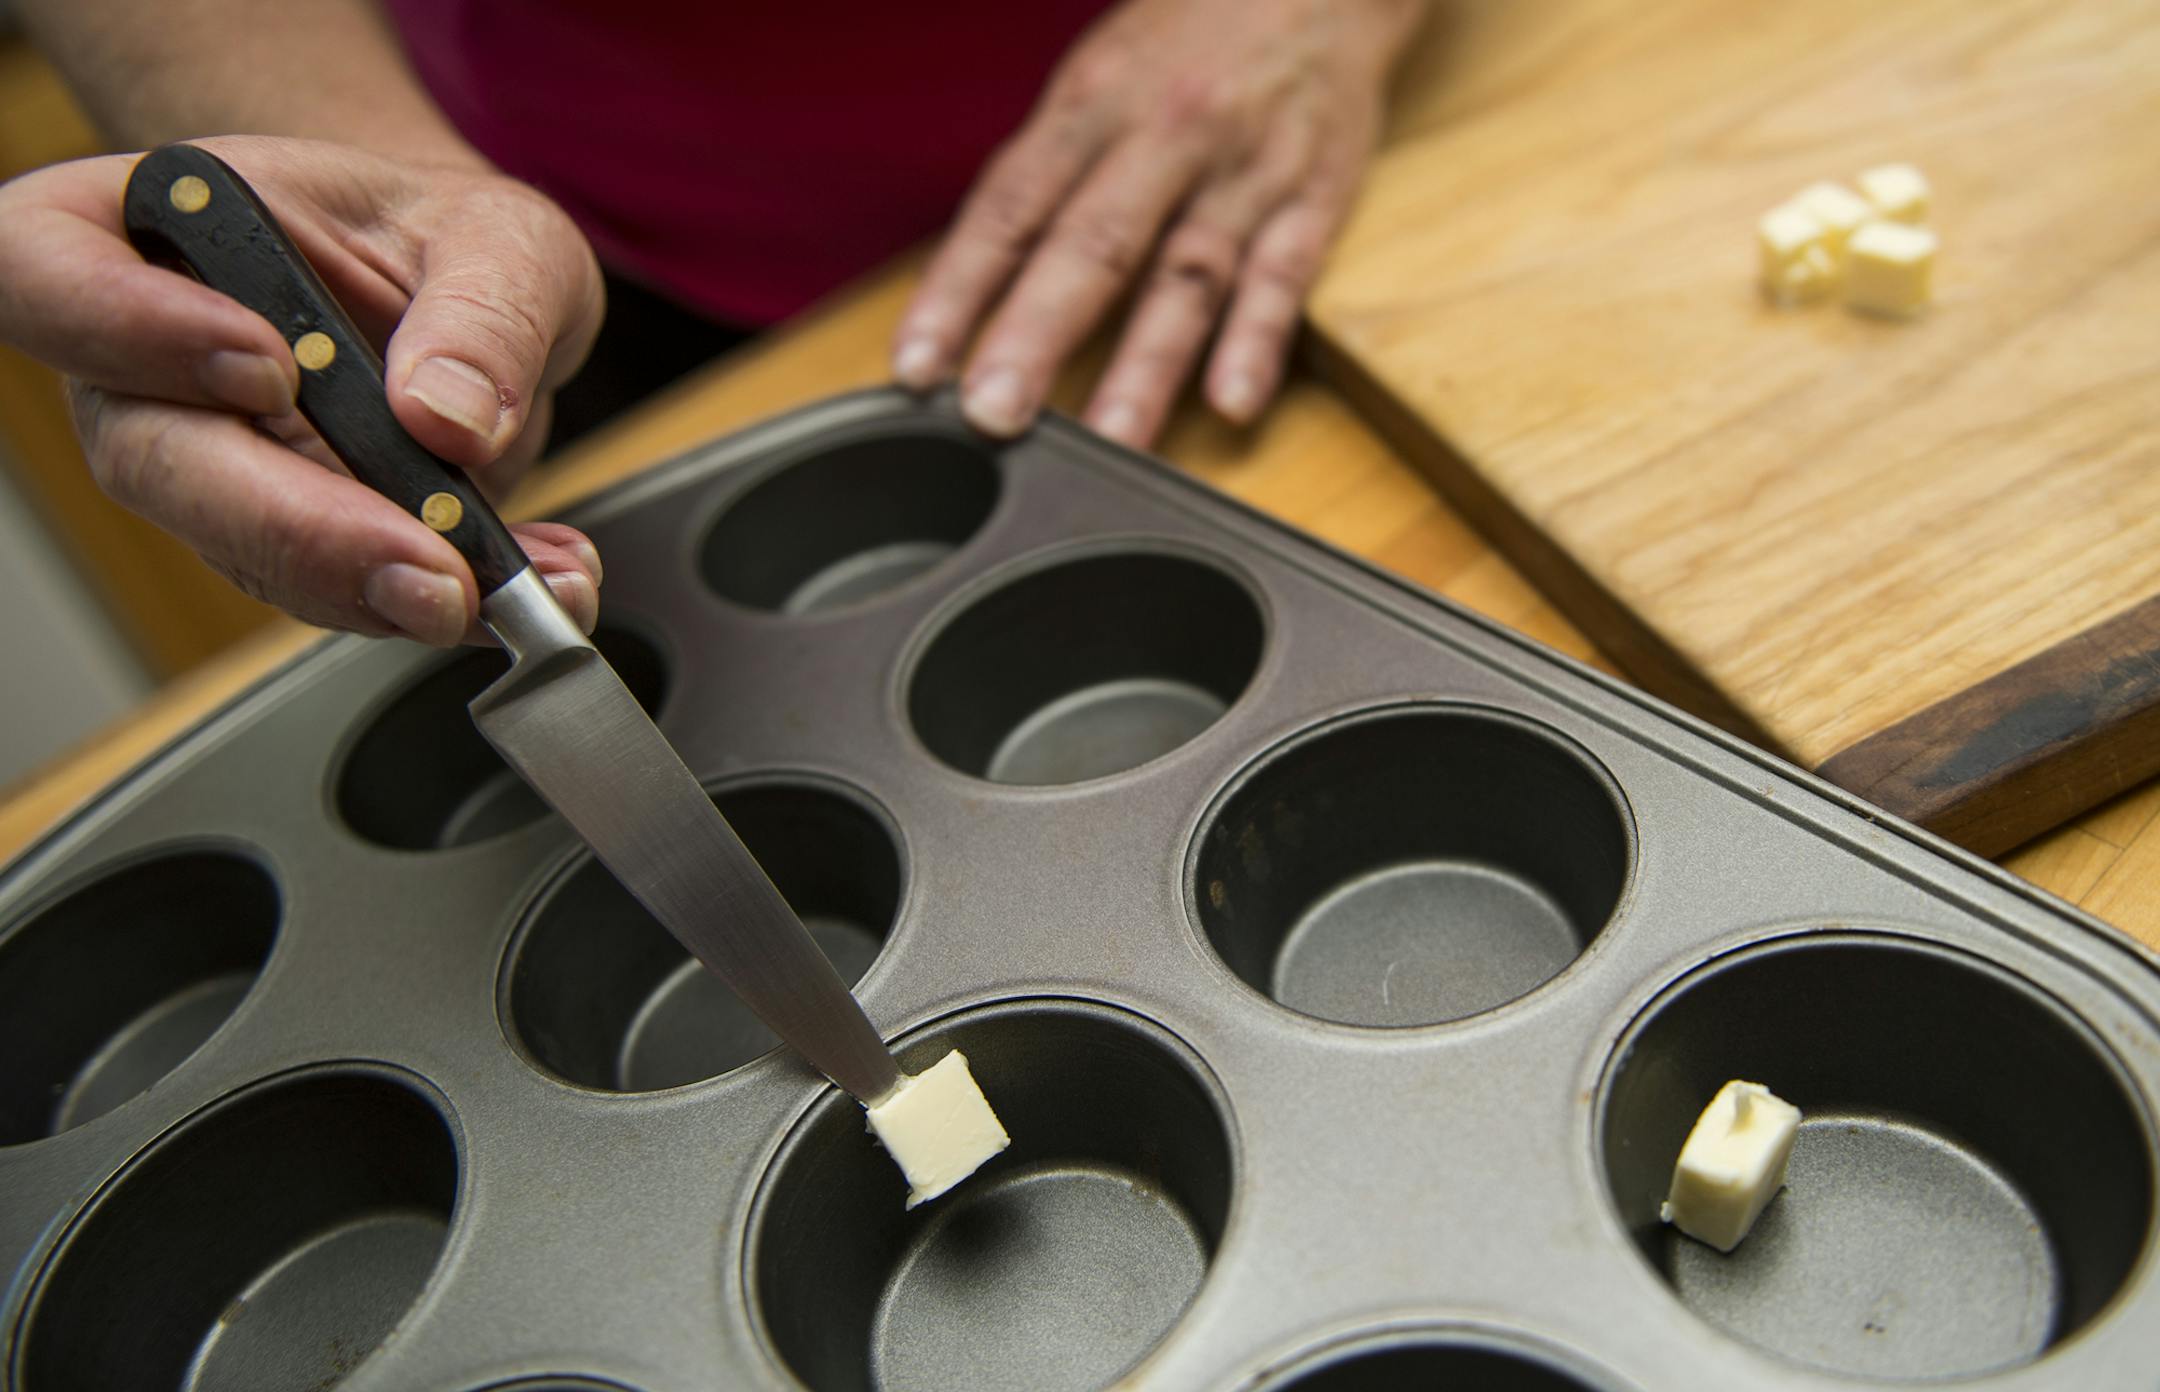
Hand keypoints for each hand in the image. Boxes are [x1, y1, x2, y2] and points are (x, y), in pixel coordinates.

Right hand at [0, 135, 605, 644]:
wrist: (477, 302)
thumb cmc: (451, 242)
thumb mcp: (505, 238)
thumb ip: (486, 308)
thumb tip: (449, 419)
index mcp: (154, 226)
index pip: (50, 266)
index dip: (129, 327)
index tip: (270, 369)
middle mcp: (150, 361)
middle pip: (155, 459)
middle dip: (297, 528)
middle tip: (427, 569)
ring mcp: (211, 465)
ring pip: (245, 552)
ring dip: (378, 587)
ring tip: (500, 586)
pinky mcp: (286, 542)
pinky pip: (337, 591)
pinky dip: (442, 598)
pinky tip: (525, 584)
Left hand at [891, 0, 1422, 447]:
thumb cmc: (1187, 42)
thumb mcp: (1097, 79)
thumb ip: (1047, 176)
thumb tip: (977, 283)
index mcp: (1094, 106)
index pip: (1009, 207)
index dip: (957, 289)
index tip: (917, 365)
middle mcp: (1165, 138)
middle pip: (1093, 246)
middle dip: (1037, 336)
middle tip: (993, 414)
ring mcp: (1243, 172)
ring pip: (1188, 276)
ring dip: (1147, 366)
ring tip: (1112, 439)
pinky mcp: (1314, 198)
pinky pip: (1285, 277)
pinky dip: (1259, 342)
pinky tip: (1233, 401)